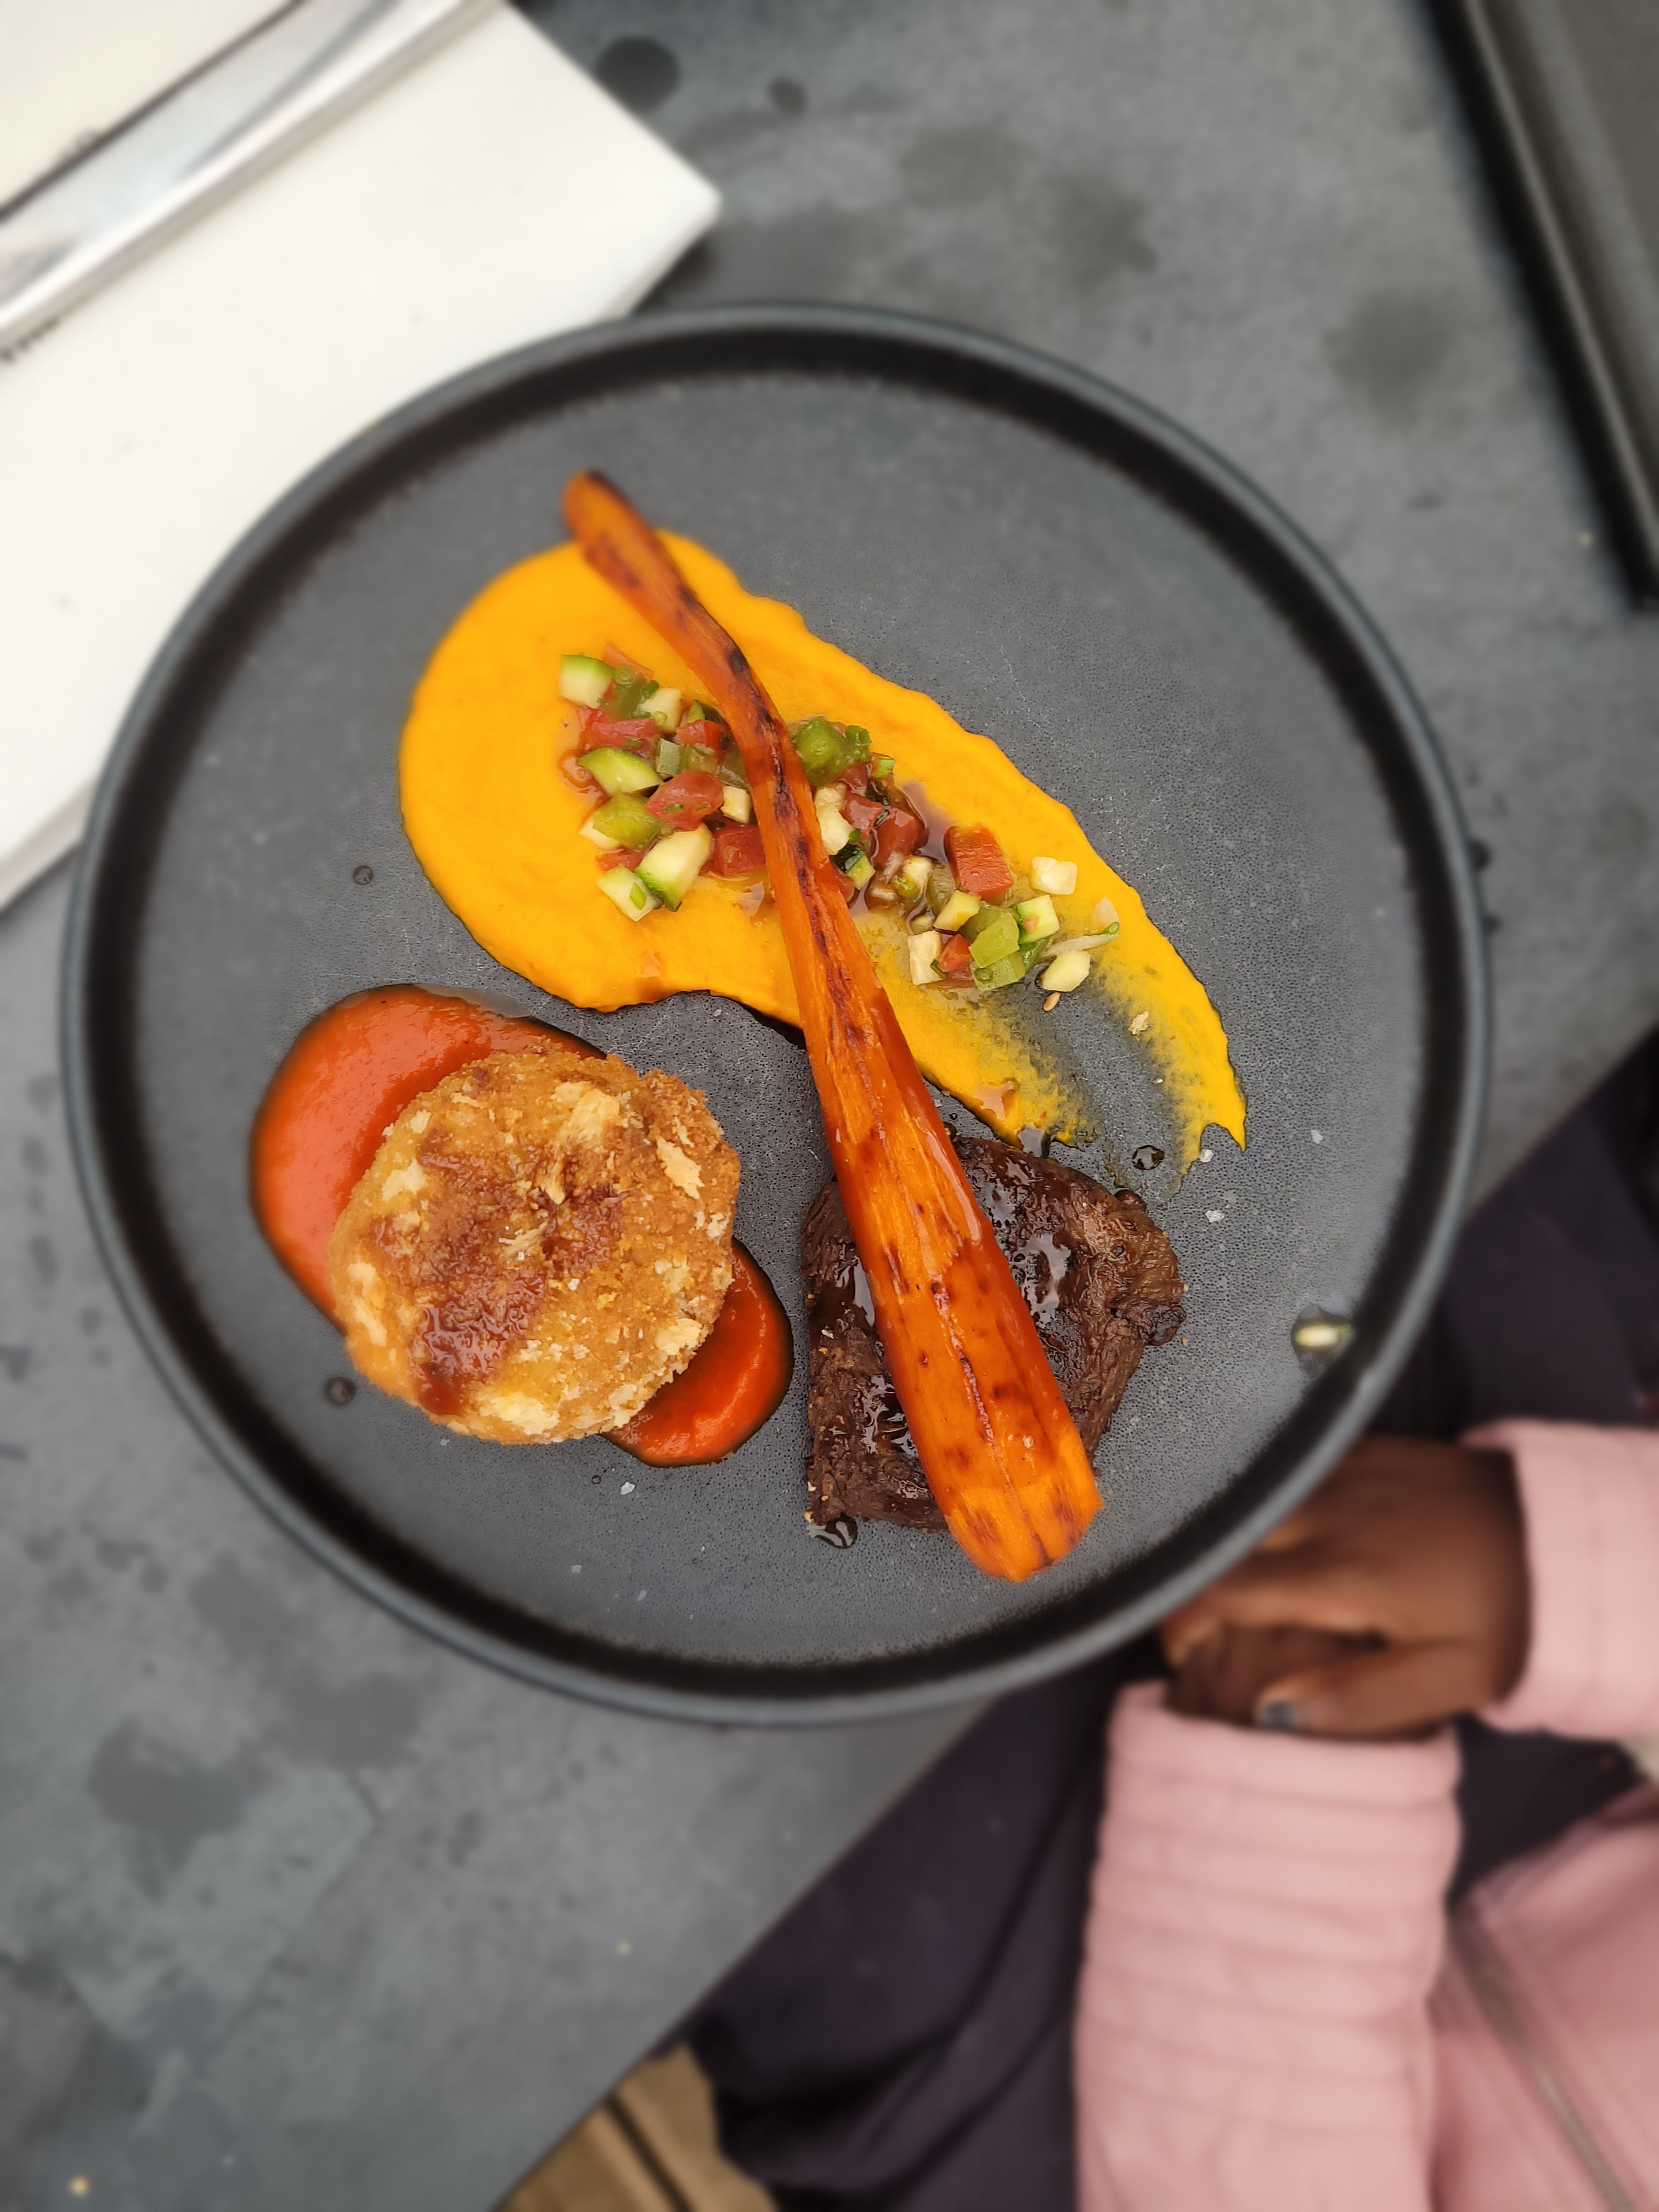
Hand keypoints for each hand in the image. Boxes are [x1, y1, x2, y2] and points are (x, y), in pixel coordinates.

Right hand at [1161, 1437, 1528, 1737]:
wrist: (1566, 1534)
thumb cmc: (1508, 1617)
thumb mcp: (1451, 1680)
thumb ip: (1357, 1699)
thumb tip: (1266, 1711)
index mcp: (1341, 1573)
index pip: (1221, 1588)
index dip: (1181, 1621)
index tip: (1179, 1654)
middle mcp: (1329, 1511)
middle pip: (1222, 1536)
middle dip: (1191, 1578)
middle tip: (1194, 1621)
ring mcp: (1343, 1469)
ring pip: (1249, 1498)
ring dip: (1223, 1536)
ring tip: (1222, 1577)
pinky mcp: (1362, 1446)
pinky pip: (1287, 1471)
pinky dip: (1262, 1501)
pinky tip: (1266, 1529)